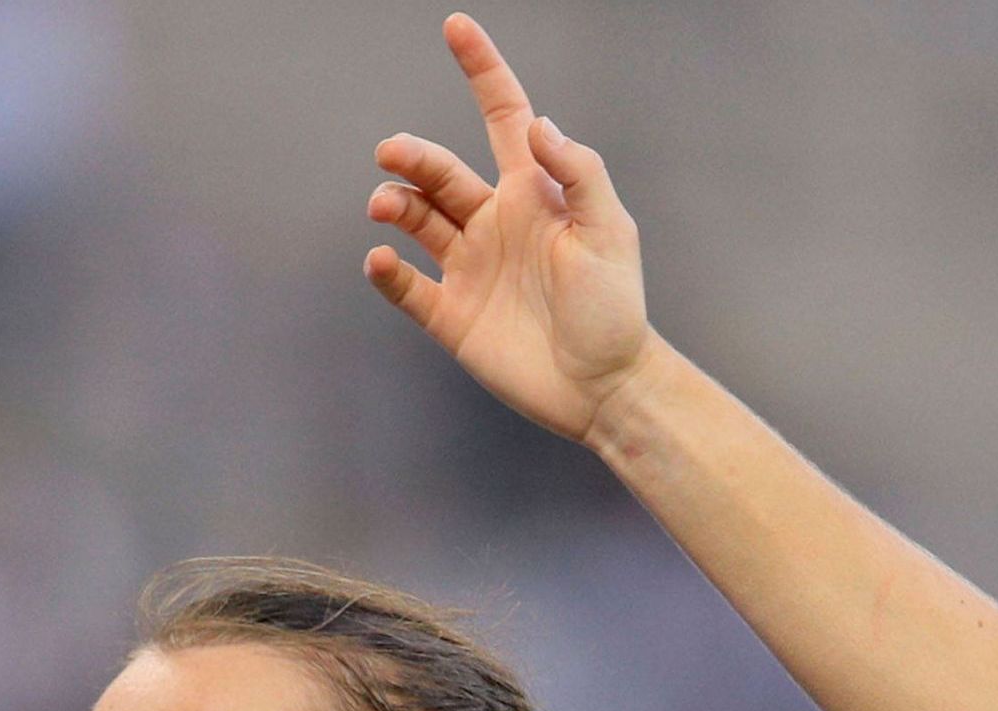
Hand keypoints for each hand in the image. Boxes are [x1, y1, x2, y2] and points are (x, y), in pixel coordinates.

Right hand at [365, 15, 661, 444]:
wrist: (604, 387)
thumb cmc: (616, 307)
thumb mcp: (610, 230)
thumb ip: (577, 172)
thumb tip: (538, 123)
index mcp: (533, 192)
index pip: (502, 116)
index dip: (481, 71)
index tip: (456, 28)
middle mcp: (494, 222)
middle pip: (440, 171)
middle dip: (412, 156)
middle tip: (392, 155)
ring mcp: (469, 267)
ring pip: (416, 219)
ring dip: (395, 204)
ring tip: (386, 207)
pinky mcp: (451, 315)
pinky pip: (406, 286)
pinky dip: (387, 272)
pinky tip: (382, 260)